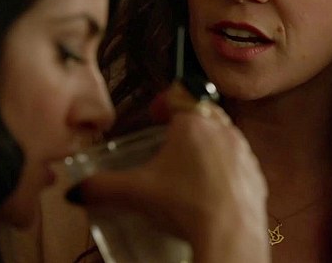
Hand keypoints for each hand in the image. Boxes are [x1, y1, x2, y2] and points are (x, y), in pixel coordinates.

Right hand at [67, 82, 269, 262]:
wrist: (230, 236)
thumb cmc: (186, 206)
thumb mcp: (135, 192)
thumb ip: (101, 187)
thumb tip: (75, 191)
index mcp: (192, 124)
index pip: (178, 94)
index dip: (164, 101)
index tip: (156, 112)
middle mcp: (222, 131)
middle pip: (202, 113)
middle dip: (186, 122)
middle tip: (169, 139)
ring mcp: (243, 154)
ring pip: (223, 137)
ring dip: (207, 145)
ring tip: (187, 168)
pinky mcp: (255, 177)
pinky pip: (238, 164)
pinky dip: (224, 171)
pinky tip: (209, 191)